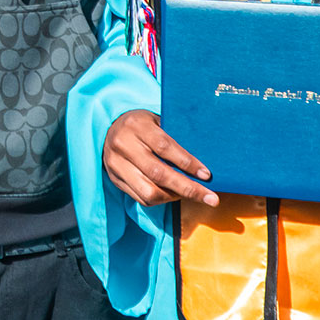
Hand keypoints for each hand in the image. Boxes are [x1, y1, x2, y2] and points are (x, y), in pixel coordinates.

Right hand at [101, 110, 216, 207]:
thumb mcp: (155, 120)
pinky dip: (162, 199)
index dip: (187, 163)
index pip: (164, 147)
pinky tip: (175, 194)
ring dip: (175, 197)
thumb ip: (173, 136)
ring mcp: (116, 165)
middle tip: (211, 198)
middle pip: (158, 173)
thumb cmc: (141, 124)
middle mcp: (123, 145)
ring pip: (149, 191)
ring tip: (192, 194)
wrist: (108, 129)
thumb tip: (203, 159)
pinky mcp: (115, 180)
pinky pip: (142, 198)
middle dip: (188, 188)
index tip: (206, 175)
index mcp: (136, 126)